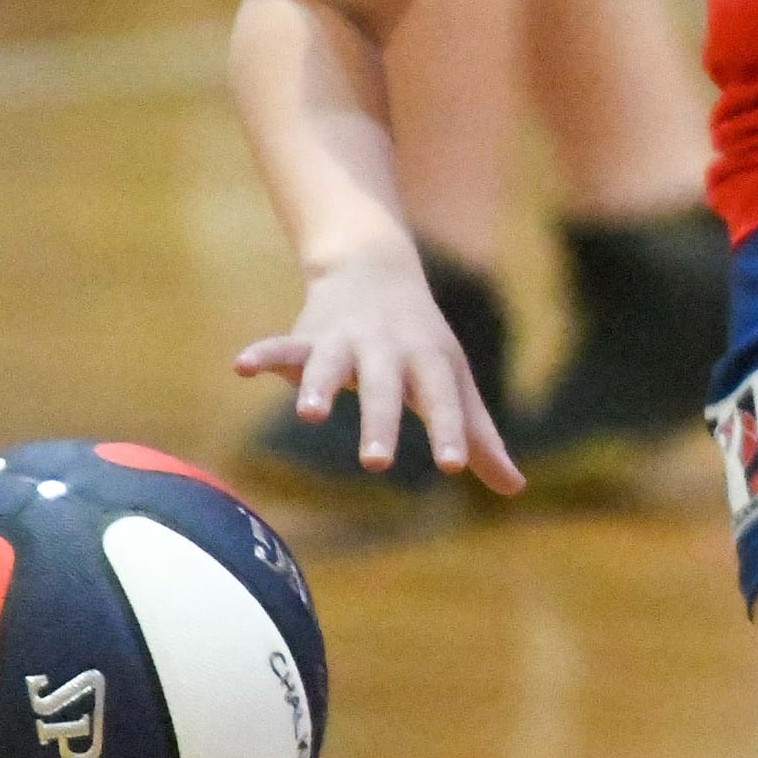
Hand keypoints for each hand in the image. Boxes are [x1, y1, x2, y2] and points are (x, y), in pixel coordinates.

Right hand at [235, 245, 524, 494]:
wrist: (375, 268)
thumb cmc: (422, 341)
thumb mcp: (454, 380)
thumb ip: (480, 435)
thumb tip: (516, 488)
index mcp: (429, 361)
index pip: (442, 400)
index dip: (450, 431)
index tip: (454, 466)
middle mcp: (387, 350)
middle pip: (384, 387)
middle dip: (379, 422)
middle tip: (376, 463)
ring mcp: (344, 341)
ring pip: (330, 364)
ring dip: (318, 386)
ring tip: (310, 414)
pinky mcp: (307, 338)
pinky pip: (282, 346)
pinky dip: (263, 354)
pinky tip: (241, 366)